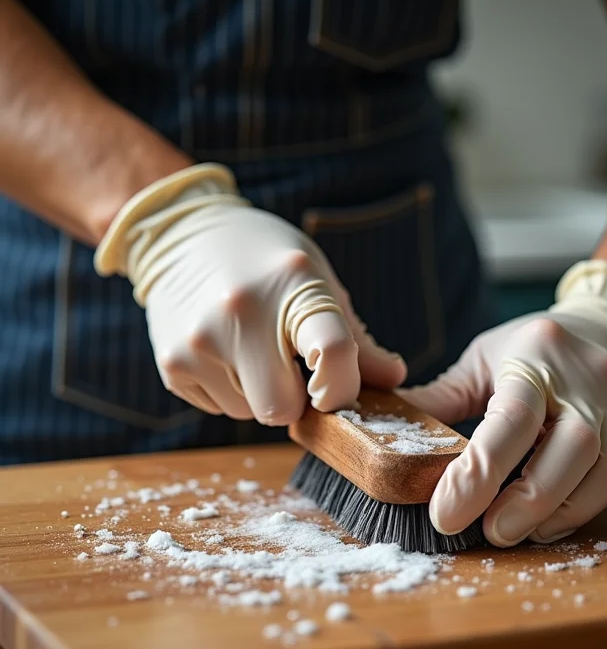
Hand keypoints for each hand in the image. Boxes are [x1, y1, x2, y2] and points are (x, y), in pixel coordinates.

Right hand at [94, 163, 405, 422]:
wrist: (182, 235)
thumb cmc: (266, 260)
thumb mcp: (317, 279)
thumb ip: (356, 337)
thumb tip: (394, 378)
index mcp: (292, 284)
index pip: (332, 354)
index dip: (341, 387)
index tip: (336, 388)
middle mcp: (239, 313)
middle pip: (283, 409)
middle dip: (296, 401)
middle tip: (291, 368)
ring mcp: (199, 341)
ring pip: (250, 413)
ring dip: (260, 394)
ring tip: (250, 348)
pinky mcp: (170, 364)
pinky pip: (219, 409)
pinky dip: (230, 391)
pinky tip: (224, 351)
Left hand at [402, 260, 606, 546]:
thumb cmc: (534, 347)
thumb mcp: (484, 358)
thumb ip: (441, 397)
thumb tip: (386, 436)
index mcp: (536, 361)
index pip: (511, 419)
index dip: (479, 471)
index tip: (446, 512)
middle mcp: (586, 385)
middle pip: (569, 450)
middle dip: (527, 501)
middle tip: (490, 532)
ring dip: (566, 512)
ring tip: (527, 533)